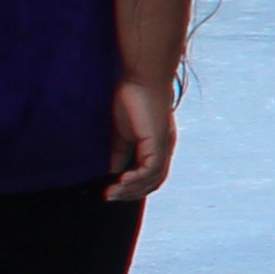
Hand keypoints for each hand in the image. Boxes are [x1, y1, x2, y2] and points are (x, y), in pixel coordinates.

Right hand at [104, 77, 176, 204]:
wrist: (142, 77)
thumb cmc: (132, 98)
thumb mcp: (122, 132)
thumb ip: (120, 151)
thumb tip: (113, 170)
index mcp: (158, 145)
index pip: (151, 175)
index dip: (133, 187)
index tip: (111, 191)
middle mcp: (165, 148)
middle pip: (154, 182)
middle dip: (131, 193)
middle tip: (109, 196)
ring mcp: (164, 145)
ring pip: (153, 179)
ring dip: (131, 190)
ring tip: (111, 193)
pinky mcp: (159, 142)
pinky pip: (151, 170)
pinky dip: (137, 180)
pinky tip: (120, 181)